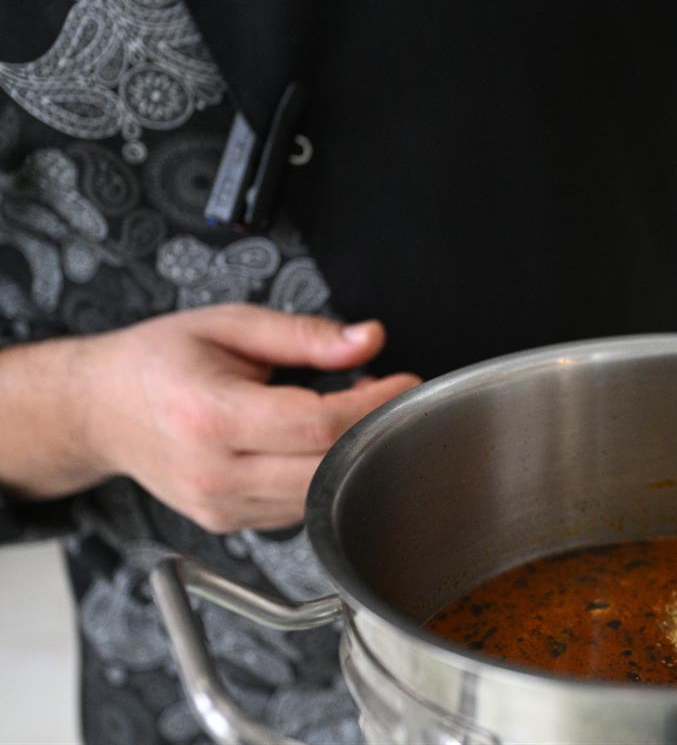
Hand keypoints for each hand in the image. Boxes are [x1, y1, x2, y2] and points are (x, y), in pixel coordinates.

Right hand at [79, 304, 419, 532]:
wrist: (99, 409)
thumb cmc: (158, 361)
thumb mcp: (230, 325)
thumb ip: (305, 335)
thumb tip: (368, 341)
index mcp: (210, 415)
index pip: (317, 426)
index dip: (373, 405)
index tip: (405, 382)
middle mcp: (212, 472)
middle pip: (326, 468)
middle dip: (373, 429)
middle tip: (388, 394)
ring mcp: (219, 506)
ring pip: (318, 496)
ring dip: (353, 454)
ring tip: (353, 411)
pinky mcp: (227, 522)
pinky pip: (298, 508)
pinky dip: (323, 475)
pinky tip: (321, 442)